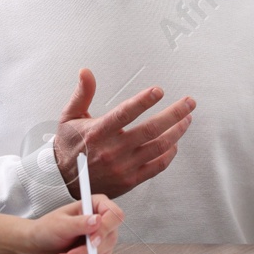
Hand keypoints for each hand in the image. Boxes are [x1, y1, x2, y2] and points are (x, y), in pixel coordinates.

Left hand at [29, 196, 122, 253]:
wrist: (37, 246)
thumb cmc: (46, 229)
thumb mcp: (60, 224)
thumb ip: (79, 223)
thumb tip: (97, 220)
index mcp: (95, 205)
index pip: (114, 215)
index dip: (106, 229)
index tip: (92, 241)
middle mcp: (102, 221)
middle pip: (110, 238)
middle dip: (88, 251)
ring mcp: (102, 239)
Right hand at [52, 70, 194, 198]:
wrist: (64, 181)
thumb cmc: (69, 147)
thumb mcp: (69, 117)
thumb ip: (82, 94)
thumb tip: (86, 72)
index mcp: (98, 132)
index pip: (125, 113)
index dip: (143, 101)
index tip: (159, 91)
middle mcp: (113, 150)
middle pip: (151, 130)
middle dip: (175, 114)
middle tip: (189, 103)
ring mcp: (124, 166)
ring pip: (159, 147)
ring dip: (177, 131)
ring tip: (187, 119)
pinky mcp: (130, 180)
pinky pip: (157, 166)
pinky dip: (170, 154)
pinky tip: (175, 143)